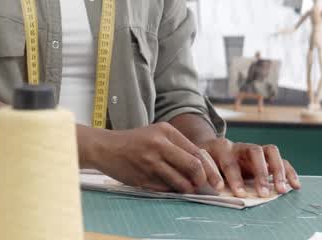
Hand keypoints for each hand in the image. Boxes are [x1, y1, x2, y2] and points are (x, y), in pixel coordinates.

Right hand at [83, 123, 224, 193]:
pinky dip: (171, 190)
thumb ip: (178, 147)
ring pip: (181, 182)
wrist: (105, 147)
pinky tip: (167, 186)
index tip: (216, 181)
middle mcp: (160, 145)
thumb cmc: (134, 142)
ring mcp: (151, 162)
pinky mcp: (143, 177)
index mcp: (166, 131)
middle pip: (194, 167)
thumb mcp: (157, 134)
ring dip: (187, 189)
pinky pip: (166, 189)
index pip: (197, 152)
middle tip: (203, 187)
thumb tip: (203, 167)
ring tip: (185, 188)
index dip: (210, 169)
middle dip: (203, 181)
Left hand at [199, 137, 300, 197]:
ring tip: (281, 190)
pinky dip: (289, 173)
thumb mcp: (204, 164)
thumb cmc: (209, 160)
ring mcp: (256, 150)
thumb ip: (209, 174)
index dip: (234, 177)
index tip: (238, 193)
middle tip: (263, 193)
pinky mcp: (267, 158)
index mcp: (223, 148)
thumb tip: (217, 188)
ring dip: (278, 171)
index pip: (230, 161)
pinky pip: (282, 161)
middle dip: (260, 173)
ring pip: (271, 152)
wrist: (215, 149)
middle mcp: (242, 146)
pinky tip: (295, 186)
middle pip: (255, 151)